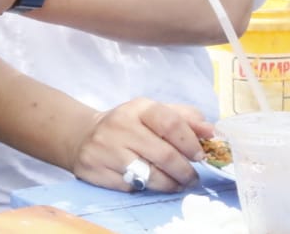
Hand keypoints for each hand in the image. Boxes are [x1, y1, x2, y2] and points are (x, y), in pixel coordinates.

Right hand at [68, 98, 207, 191]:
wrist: (83, 135)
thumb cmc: (129, 125)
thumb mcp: (155, 113)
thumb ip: (186, 119)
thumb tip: (213, 132)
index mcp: (138, 108)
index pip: (171, 123)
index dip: (190, 142)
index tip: (199, 156)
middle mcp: (119, 125)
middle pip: (164, 155)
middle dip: (185, 172)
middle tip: (191, 178)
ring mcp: (105, 148)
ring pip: (150, 176)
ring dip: (171, 184)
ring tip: (176, 183)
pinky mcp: (95, 169)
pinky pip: (131, 187)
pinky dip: (146, 188)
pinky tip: (148, 182)